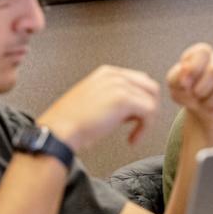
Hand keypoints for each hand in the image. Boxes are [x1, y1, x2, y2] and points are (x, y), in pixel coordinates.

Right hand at [37, 65, 160, 149]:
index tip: (132, 121)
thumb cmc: (72, 123)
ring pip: (152, 100)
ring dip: (147, 121)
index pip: (139, 81)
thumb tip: (133, 111)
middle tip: (139, 127)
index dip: (140, 102)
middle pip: (150, 88)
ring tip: (134, 134)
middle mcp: (114, 75)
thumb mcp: (94, 102)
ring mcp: (119, 85)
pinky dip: (145, 129)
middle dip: (149, 109)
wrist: (60, 131)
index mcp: (106, 73)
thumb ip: (113, 99)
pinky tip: (132, 140)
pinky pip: (150, 112)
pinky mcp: (123, 99)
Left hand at [166, 43, 212, 125]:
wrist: (201, 109)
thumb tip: (186, 72)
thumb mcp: (175, 84)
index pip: (203, 51)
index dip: (193, 69)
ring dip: (211, 102)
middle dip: (201, 90)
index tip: (185, 84)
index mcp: (202, 54)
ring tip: (205, 106)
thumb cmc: (187, 91)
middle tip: (196, 97)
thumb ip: (177, 75)